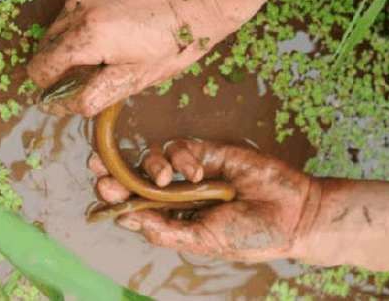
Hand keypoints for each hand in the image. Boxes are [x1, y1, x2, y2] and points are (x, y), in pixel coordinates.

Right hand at [27, 0, 250, 116]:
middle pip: (45, 49)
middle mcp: (77, 8)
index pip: (42, 69)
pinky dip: (80, 28)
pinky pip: (71, 12)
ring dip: (70, 47)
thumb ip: (96, 94)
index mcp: (88, 36)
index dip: (50, 89)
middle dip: (61, 68)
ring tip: (107, 54)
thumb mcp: (138, 77)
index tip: (67, 96)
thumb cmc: (178, 40)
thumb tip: (65, 106)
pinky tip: (111, 33)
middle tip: (95, 76)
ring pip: (56, 30)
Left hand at [88, 140, 319, 261]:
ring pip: (153, 159)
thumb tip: (127, 219)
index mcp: (174, 220)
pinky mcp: (208, 151)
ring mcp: (192, 172)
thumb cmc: (249, 235)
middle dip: (114, 172)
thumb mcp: (204, 240)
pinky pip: (181, 147)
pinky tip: (197, 172)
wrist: (291, 212)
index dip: (114, 197)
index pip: (134, 206)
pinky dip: (182, 156)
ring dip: (151, 166)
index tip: (100, 190)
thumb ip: (166, 230)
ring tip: (164, 180)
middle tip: (97, 167)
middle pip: (135, 178)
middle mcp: (178, 195)